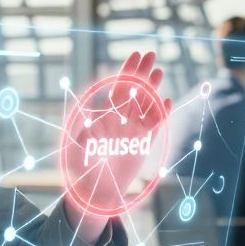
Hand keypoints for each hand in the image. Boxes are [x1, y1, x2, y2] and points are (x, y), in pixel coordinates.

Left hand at [64, 51, 171, 239]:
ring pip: (145, 106)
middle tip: (152, 53)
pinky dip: (160, 115)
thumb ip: (83, 131)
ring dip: (152, 89)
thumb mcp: (76, 147)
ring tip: (160, 71)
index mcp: (105, 117)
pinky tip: (167, 101)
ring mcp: (133, 132)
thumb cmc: (80, 169)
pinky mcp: (142, 146)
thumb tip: (86, 116)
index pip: (118, 89)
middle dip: (142, 73)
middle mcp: (120, 121)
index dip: (127, 71)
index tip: (135, 54)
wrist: (93, 192)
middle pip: (134, 92)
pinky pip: (154, 127)